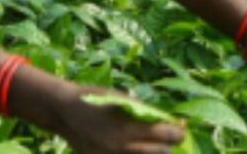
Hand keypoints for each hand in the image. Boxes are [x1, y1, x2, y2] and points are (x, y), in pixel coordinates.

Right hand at [52, 84, 185, 153]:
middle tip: (173, 136)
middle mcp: (122, 148)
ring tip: (156, 143)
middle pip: (159, 153)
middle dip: (170, 145)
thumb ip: (141, 111)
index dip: (177, 132)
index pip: (164, 136)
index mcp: (128, 128)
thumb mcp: (120, 99)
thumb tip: (162, 119)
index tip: (182, 128)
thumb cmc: (93, 98)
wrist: (64, 111)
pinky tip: (138, 147)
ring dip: (155, 152)